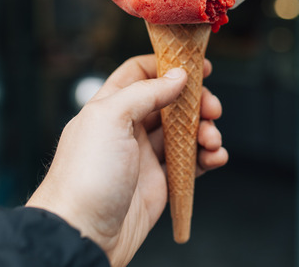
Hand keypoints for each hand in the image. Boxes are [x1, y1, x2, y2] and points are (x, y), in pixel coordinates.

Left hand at [26, 55, 227, 266]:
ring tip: (212, 140)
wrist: (83, 232)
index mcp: (110, 107)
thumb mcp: (109, 119)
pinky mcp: (161, 183)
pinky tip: (215, 157)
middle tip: (212, 109)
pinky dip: (207, 158)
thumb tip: (177, 76)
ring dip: (205, 131)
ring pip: (185, 133)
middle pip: (171, 102)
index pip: (140, 74)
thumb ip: (145, 92)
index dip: (169, 66)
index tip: (198, 66)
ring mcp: (145, 156)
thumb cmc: (85, 176)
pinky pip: (190, 164)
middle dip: (196, 102)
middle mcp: (128, 129)